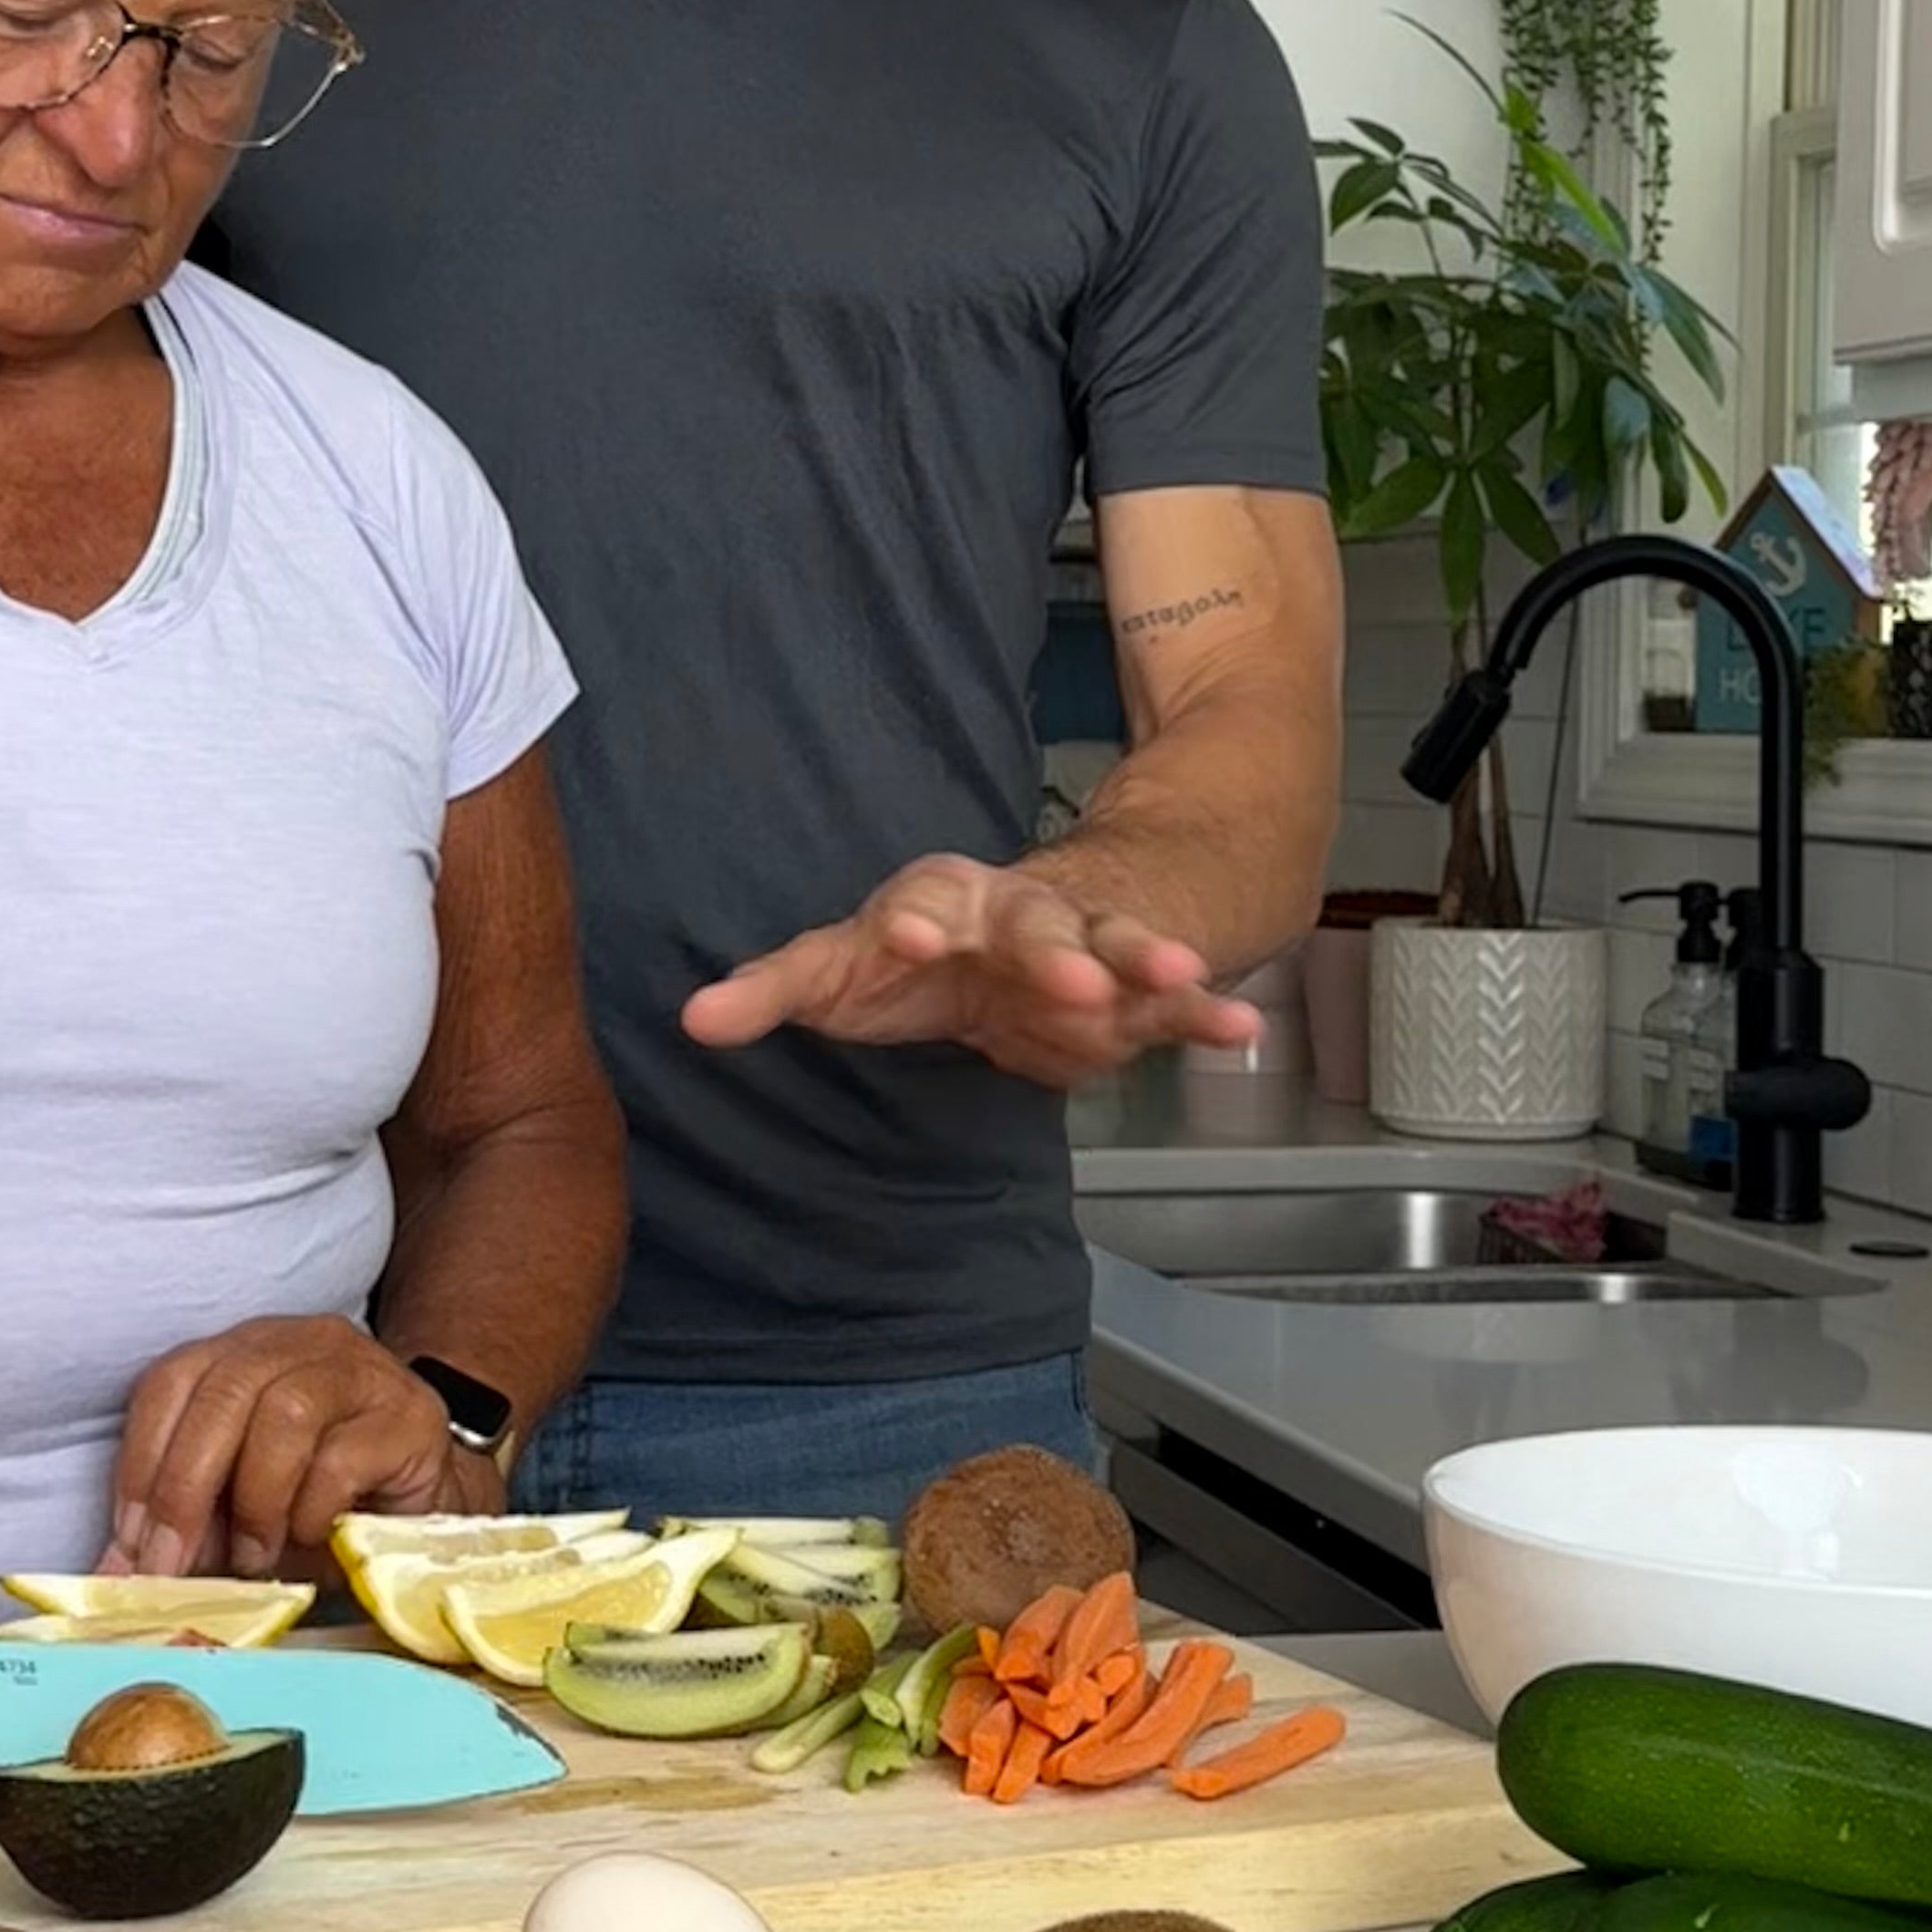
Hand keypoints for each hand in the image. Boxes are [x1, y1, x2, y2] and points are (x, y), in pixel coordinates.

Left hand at [103, 1319, 485, 1580]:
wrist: (428, 1498)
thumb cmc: (323, 1501)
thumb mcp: (241, 1505)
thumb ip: (188, 1523)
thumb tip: (117, 1573)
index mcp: (245, 1352)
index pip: (172, 1381)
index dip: (140, 1462)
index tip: (128, 1545)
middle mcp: (301, 1344)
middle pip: (223, 1390)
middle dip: (184, 1488)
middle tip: (172, 1565)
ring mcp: (361, 1372)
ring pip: (282, 1412)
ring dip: (255, 1500)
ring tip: (256, 1556)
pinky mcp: (410, 1417)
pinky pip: (342, 1457)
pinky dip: (311, 1510)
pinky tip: (312, 1538)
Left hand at [679, 853, 1261, 1090]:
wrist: (1029, 942)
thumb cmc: (923, 958)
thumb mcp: (844, 971)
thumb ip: (779, 991)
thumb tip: (690, 1021)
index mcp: (941, 902)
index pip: (924, 901)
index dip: (917, 920)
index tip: (910, 940)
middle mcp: (1019, 914)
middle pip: (1037, 924)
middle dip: (1054, 952)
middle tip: (1072, 983)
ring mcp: (1086, 948)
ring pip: (1118, 949)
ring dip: (1147, 960)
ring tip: (1185, 974)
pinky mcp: (1136, 991)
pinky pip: (1174, 1000)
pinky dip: (1207, 1013)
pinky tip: (1240, 1030)